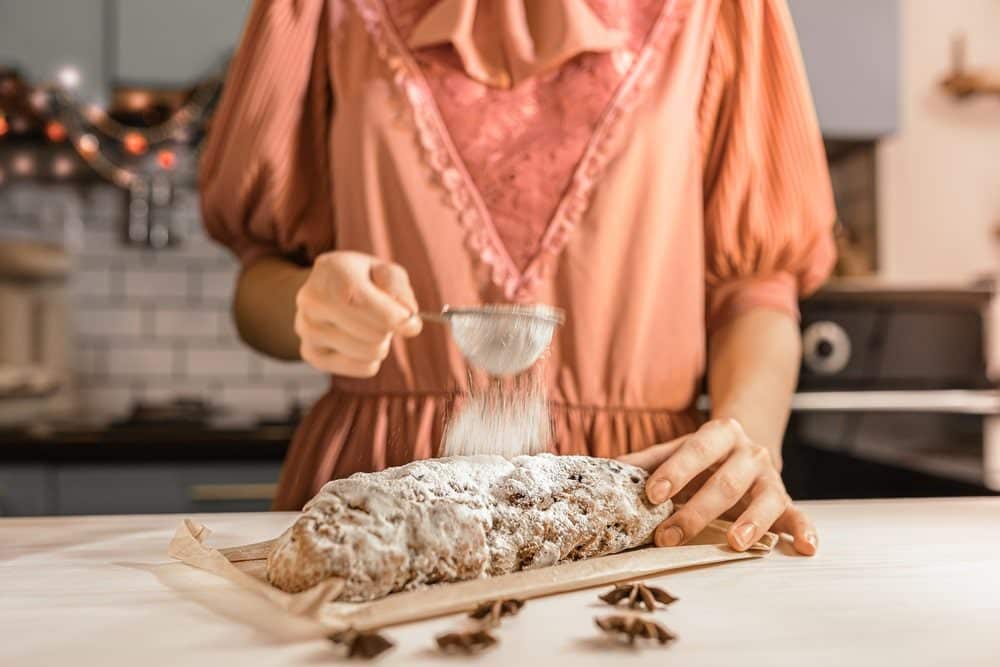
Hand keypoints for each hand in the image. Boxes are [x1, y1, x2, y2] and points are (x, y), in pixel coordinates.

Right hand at [294, 251, 420, 376]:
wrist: (323, 289)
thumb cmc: (361, 278)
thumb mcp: (384, 271)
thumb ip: (400, 290)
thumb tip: (409, 323)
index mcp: (331, 271)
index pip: (362, 303)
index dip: (393, 317)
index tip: (409, 320)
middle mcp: (313, 301)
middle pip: (372, 334)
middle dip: (389, 328)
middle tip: (383, 317)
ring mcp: (308, 330)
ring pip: (369, 354)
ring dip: (380, 343)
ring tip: (369, 327)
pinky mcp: (312, 354)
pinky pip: (363, 368)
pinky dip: (371, 358)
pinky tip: (359, 340)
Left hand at [619, 418, 817, 555]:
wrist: (744, 445)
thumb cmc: (702, 455)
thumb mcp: (676, 450)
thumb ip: (646, 461)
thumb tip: (607, 471)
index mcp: (719, 434)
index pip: (695, 449)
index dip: (675, 470)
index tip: (653, 494)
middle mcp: (749, 452)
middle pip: (725, 481)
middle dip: (696, 511)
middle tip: (668, 536)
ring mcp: (770, 477)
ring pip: (765, 499)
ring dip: (751, 522)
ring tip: (735, 542)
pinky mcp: (785, 499)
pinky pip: (797, 514)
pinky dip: (804, 530)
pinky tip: (805, 547)